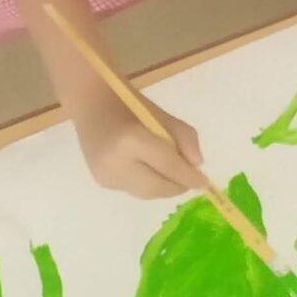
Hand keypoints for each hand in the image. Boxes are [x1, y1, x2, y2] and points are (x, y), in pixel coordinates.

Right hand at [75, 95, 204, 199]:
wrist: (91, 104)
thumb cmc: (130, 104)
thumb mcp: (162, 115)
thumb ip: (184, 138)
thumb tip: (197, 165)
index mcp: (131, 140)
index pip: (167, 165)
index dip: (188, 176)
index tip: (205, 183)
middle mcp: (115, 163)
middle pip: (155, 187)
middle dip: (177, 187)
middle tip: (191, 181)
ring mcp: (105, 175)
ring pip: (145, 193)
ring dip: (163, 187)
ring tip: (173, 175)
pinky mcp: (101, 182)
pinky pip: (133, 189)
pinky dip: (148, 183)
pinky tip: (151, 170)